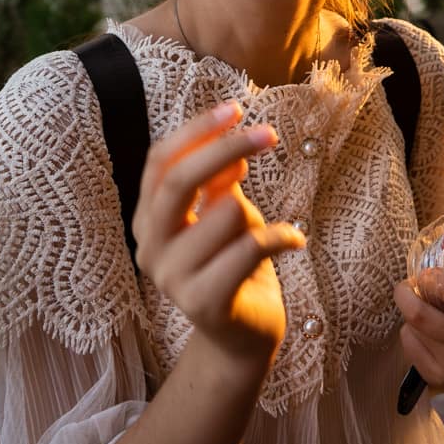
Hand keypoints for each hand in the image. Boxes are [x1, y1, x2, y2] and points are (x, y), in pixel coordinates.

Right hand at [133, 101, 305, 364]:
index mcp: (148, 220)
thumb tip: (234, 153)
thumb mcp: (226, 215)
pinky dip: (283, 236)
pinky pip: (251, 245)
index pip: (160, 161)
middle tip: (269, 133)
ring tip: (263, 238)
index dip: (196, 131)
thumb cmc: (234, 264)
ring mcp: (171, 279)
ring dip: (258, 217)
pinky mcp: (204, 301)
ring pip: (227, 212)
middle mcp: (149, 248)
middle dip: (227, 149)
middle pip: (179, 180)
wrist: (244, 334)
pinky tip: (295, 241)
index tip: (236, 108)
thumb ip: (220, 184)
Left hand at [394, 269, 443, 393]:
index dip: (435, 278)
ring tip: (424, 311)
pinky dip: (410, 333)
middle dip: (405, 294)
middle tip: (404, 286)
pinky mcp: (439, 379)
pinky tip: (425, 333)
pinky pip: (409, 345)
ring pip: (412, 329)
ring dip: (411, 315)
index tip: (427, 273)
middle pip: (421, 315)